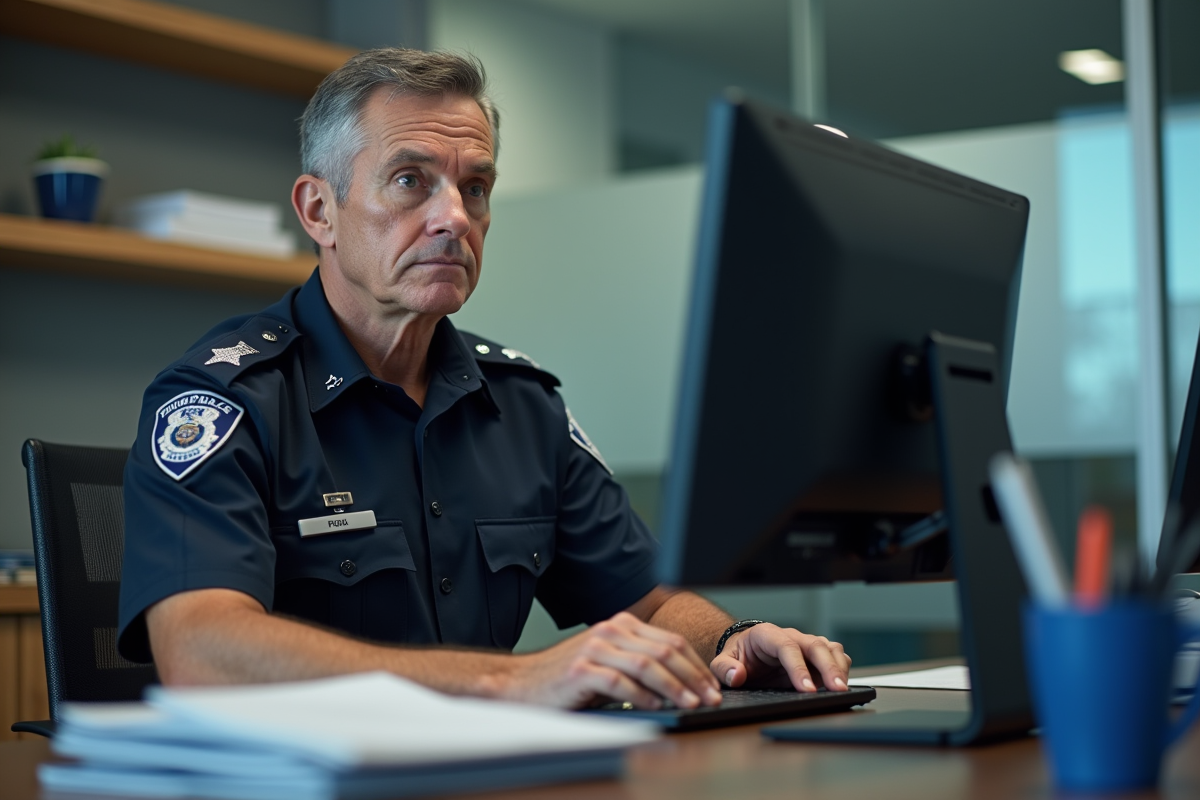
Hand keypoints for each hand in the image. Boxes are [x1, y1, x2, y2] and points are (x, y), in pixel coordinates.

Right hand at [502, 612, 723, 709]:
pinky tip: (656, 706)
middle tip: (710, 697)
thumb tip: (684, 683)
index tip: (712, 685)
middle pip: (664, 651)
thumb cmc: (569, 678)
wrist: (522, 683)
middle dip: (693, 676)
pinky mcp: (581, 669)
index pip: (670, 641)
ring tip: (690, 703)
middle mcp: (610, 630)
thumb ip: (639, 662)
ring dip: (674, 687)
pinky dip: (642, 695)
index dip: (696, 664)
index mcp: (621, 625)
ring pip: (647, 665)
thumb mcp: (609, 661)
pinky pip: (620, 682)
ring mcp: (595, 647)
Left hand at [710, 624, 851, 692]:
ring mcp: (805, 644)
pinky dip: (841, 668)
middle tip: (836, 690)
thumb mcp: (722, 662)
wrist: (746, 652)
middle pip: (815, 645)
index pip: (786, 647)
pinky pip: (835, 656)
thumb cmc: (737, 657)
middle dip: (828, 668)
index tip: (806, 689)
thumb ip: (724, 669)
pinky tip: (840, 685)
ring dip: (838, 667)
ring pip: (829, 648)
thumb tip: (737, 676)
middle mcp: (790, 635)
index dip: (798, 667)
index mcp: (766, 634)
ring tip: (841, 690)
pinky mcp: (815, 655)